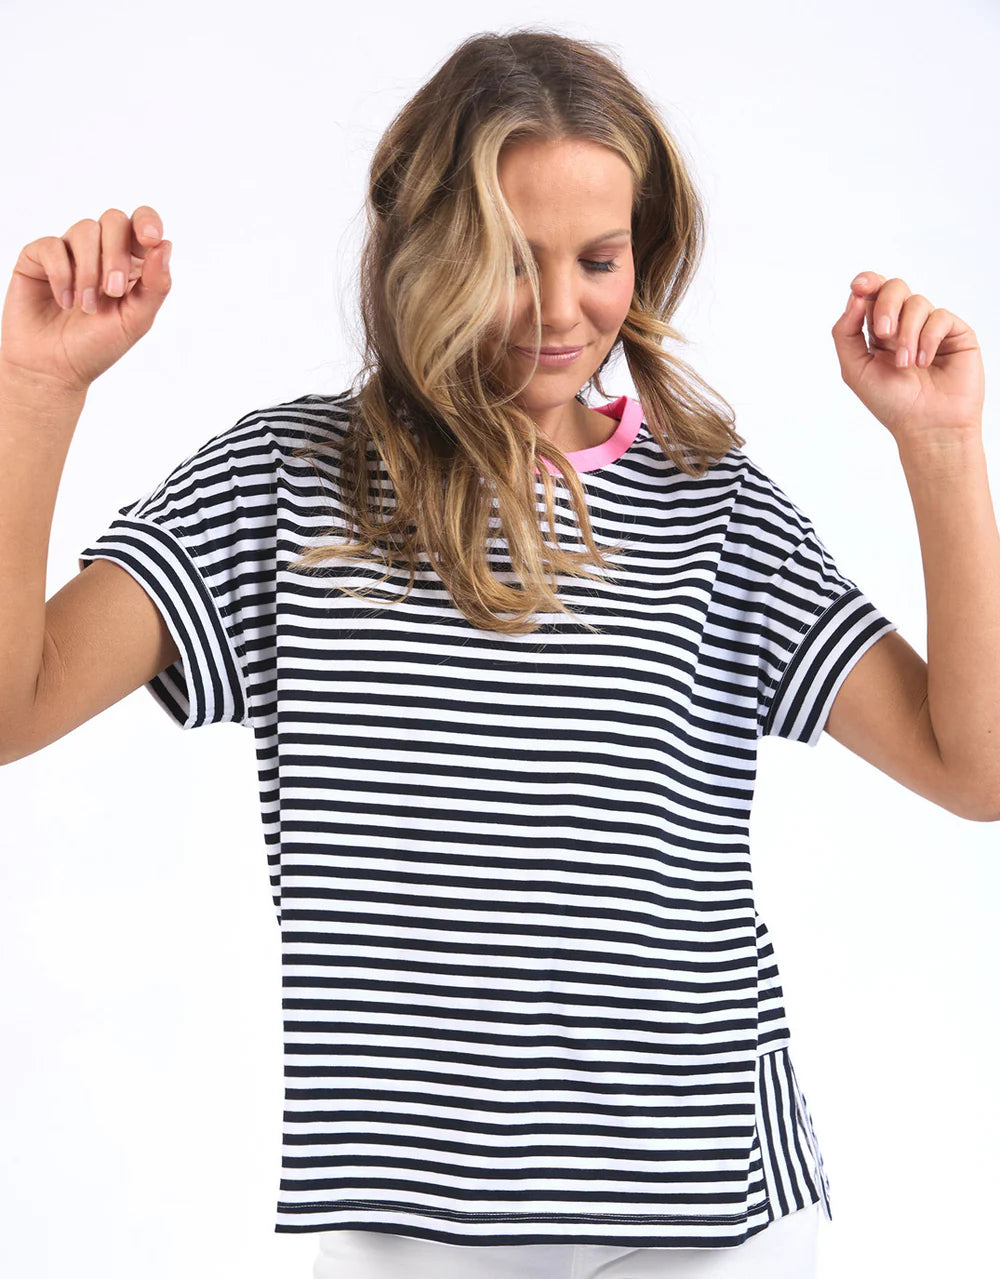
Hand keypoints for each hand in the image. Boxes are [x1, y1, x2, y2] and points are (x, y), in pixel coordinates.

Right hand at [0, 206, 171, 396]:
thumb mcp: (136, 321)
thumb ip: (156, 286)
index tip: (150, 239)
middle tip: (114, 291)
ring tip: (87, 306)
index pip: (141, 225)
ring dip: (89, 271)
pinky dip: (61, 274)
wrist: (54, 369)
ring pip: (85, 229)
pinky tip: (63, 302)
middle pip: (114, 220)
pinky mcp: (38, 257)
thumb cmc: (97, 346)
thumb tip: (165, 246)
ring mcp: (69, 252)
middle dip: (117, 255)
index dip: (147, 222)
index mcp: (130, 265)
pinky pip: (52, 245)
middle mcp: (100, 252)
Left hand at [831, 272, 983, 447]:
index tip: (859, 287)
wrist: (926, 426)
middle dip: (885, 306)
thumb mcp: (855, 369)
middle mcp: (905, 325)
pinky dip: (928, 338)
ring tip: (906, 365)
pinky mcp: (955, 333)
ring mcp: (930, 327)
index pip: (873, 294)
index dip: (867, 282)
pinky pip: (940, 317)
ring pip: (917, 302)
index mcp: (878, 332)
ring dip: (906, 334)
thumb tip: (854, 297)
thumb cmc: (891, 403)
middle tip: (883, 333)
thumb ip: (845, 333)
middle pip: (894, 288)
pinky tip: (925, 362)